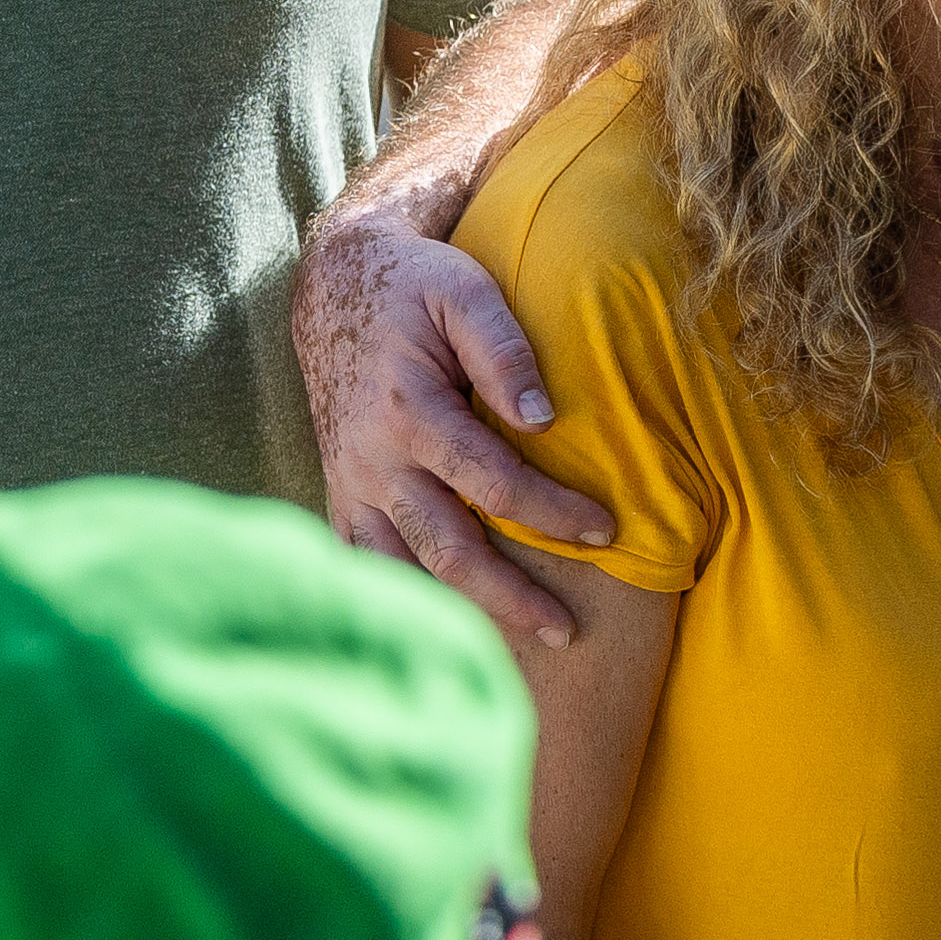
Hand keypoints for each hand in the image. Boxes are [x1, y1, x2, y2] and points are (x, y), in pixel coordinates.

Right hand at [298, 203, 614, 645]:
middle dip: (510, 596)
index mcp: (407, 410)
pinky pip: (367, 566)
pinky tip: (443, 636)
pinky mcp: (341, 497)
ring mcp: (350, 485)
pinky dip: (402, 604)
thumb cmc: (415, 287)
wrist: (335, 286)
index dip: (551, 512)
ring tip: (514, 652)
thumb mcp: (465, 292)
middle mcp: (371, 460)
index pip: (492, 482)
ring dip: (457, 616)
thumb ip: (504, 350)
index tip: (606, 530)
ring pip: (401, 572)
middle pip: (446, 548)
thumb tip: (542, 418)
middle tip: (568, 632)